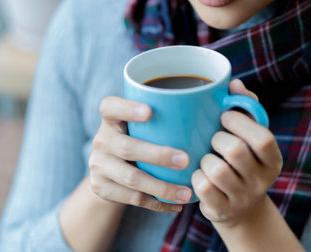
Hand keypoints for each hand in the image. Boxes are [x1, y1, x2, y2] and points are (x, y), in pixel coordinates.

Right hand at [89, 96, 191, 212]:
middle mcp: (101, 140)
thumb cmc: (138, 139)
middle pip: (126, 147)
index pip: (110, 107)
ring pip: (132, 178)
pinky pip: (133, 199)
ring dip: (162, 187)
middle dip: (158, 155)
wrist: (108, 170)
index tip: (150, 111)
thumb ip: (162, 117)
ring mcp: (99, 166)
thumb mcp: (140, 125)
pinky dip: (158, 203)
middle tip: (185, 160)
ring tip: (187, 192)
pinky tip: (177, 204)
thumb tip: (211, 107)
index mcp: (110, 118)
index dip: (127, 108)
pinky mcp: (102, 188)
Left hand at [191, 79, 282, 226]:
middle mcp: (262, 180)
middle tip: (213, 138)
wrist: (238, 207)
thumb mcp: (249, 136)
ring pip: (216, 170)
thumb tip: (233, 83)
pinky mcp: (222, 210)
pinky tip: (199, 175)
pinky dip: (196, 177)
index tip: (224, 116)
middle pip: (236, 151)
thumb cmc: (240, 160)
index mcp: (273, 159)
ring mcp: (242, 198)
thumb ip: (246, 107)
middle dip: (217, 139)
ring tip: (206, 158)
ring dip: (204, 159)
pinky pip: (202, 187)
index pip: (262, 138)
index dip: (240, 122)